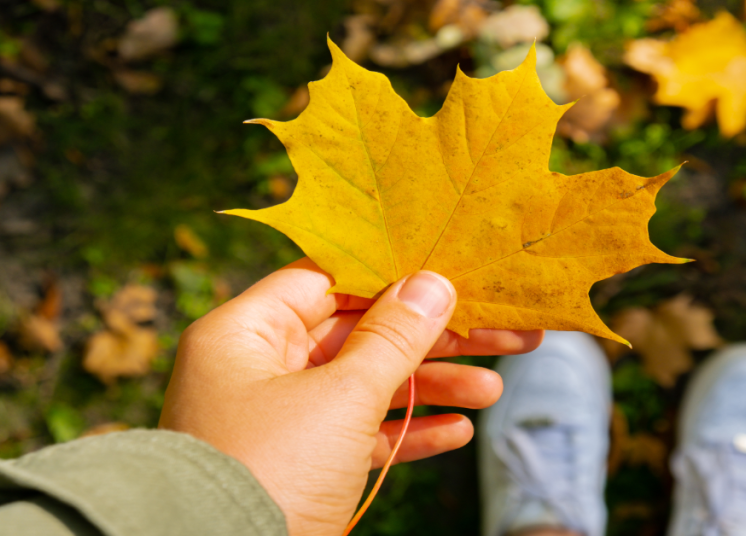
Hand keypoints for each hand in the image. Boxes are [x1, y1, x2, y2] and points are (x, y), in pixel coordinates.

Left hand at [159, 258, 541, 535]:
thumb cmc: (270, 471)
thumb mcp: (341, 396)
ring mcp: (279, 420)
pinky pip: (360, 435)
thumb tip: (433, 283)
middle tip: (499, 332)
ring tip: (492, 390)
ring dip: (431, 387)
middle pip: (360, 334)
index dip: (391, 276)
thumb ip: (393, 338)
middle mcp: (259, 369)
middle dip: (432, 339)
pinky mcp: (299, 467)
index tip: (448, 274)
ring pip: (367, 386)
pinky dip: (407, 432)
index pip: (327, 282)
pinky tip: (458, 431)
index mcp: (246, 333)